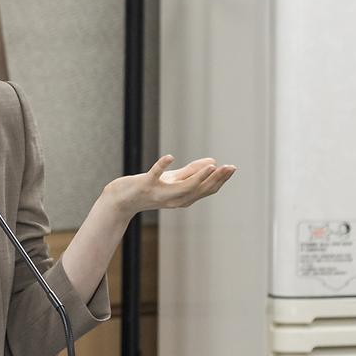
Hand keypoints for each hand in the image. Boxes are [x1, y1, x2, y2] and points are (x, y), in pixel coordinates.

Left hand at [100, 155, 234, 218]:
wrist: (122, 199)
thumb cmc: (149, 189)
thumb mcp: (173, 180)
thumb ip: (192, 172)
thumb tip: (213, 162)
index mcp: (183, 197)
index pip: (206, 190)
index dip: (220, 180)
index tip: (232, 168)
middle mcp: (174, 199)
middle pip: (199, 190)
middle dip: (216, 179)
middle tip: (230, 167)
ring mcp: (160, 193)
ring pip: (183, 188)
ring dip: (198, 176)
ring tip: (211, 166)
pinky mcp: (145, 185)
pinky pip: (155, 176)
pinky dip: (162, 166)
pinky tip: (170, 157)